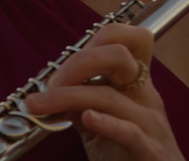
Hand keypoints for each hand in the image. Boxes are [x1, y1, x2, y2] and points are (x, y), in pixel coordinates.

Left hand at [24, 24, 185, 160]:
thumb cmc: (130, 153)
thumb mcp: (104, 121)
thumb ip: (82, 102)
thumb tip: (48, 89)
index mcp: (138, 84)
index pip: (132, 38)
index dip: (100, 38)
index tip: (69, 60)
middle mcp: (146, 96)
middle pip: (119, 56)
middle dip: (79, 62)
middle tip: (50, 83)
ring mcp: (150, 123)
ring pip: (108, 96)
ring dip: (67, 96)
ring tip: (38, 105)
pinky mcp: (149, 152)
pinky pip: (129, 131)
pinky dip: (105, 123)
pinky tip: (85, 119)